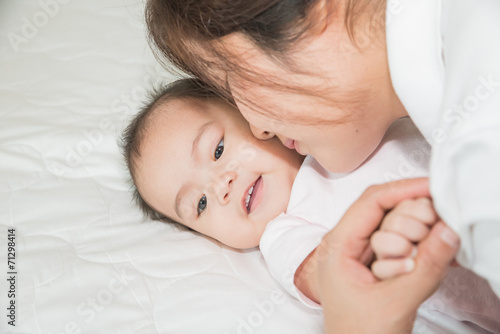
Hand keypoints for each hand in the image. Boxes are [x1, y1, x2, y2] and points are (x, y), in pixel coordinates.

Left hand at [315, 178, 458, 333]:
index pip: (370, 202)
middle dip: (411, 216)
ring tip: (423, 253)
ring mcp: (356, 252)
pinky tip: (424, 255)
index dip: (403, 189)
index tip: (432, 186)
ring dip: (412, 233)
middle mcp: (344, 243)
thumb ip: (425, 267)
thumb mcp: (396, 302)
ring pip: (390, 224)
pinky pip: (394, 241)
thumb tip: (448, 230)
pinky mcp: (370, 262)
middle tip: (436, 227)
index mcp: (337, 246)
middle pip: (381, 209)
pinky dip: (413, 244)